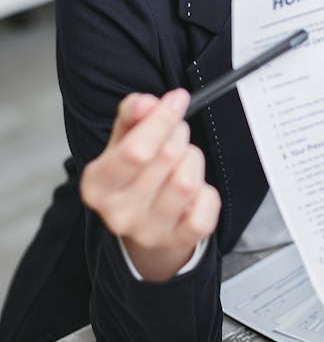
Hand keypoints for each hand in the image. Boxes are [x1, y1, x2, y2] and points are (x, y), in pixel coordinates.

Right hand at [80, 89, 220, 280]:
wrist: (144, 224)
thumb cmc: (134, 173)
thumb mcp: (123, 138)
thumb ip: (133, 113)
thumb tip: (146, 103)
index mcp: (97, 185)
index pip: (136, 150)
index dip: (162, 120)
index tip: (177, 99)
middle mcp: (117, 214)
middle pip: (167, 158)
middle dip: (178, 135)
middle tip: (176, 134)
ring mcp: (148, 232)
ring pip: (188, 181)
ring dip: (193, 160)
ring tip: (183, 161)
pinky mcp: (179, 242)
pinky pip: (207, 206)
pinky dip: (207, 191)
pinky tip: (194, 191)